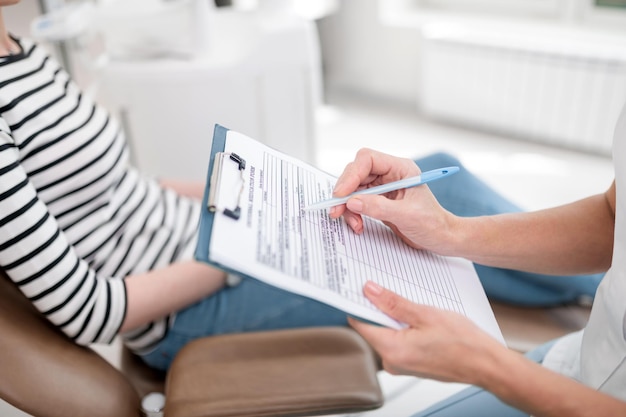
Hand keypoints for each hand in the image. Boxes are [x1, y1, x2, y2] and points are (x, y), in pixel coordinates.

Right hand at [329, 148, 457, 254]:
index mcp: (401, 169)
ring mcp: (382, 188)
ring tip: (354, 223)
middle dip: (345, 192)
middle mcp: (390, 174)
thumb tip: (352, 201)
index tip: (341, 193)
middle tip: (336, 210)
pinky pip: (356, 202)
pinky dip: (352, 213)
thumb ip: (379, 207)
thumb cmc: (433, 224)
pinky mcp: (377, 201)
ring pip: (353, 189)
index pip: (368, 160)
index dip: (352, 174)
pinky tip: (358, 225)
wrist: (441, 238)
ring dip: (347, 206)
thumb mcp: (407, 216)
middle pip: (356, 173)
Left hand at [349, 281, 508, 384]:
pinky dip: (405, 326)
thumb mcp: (426, 314)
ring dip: (395, 316)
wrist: (487, 365)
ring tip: (412, 303)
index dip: (359, 302)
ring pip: (388, 332)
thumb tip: (370, 291)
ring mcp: (402, 364)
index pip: (360, 323)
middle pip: (374, 327)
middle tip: (391, 287)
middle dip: (380, 307)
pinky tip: (419, 317)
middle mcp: (392, 361)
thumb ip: (394, 303)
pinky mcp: (411, 363)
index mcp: (392, 350)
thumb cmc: (464, 343)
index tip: (361, 286)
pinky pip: (399, 340)